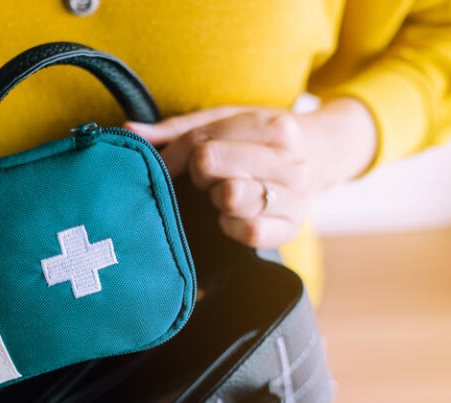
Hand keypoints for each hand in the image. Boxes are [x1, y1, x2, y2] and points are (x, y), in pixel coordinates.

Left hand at [125, 97, 375, 247]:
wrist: (322, 156)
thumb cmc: (258, 140)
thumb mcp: (225, 122)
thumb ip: (176, 130)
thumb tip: (129, 131)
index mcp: (272, 126)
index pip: (202, 141)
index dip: (173, 157)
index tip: (167, 166)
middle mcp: (289, 159)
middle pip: (212, 164)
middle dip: (200, 174)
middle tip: (209, 177)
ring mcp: (296, 195)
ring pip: (231, 197)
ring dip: (217, 198)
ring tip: (226, 193)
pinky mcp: (292, 228)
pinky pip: (247, 232)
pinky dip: (232, 226)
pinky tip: (233, 217)